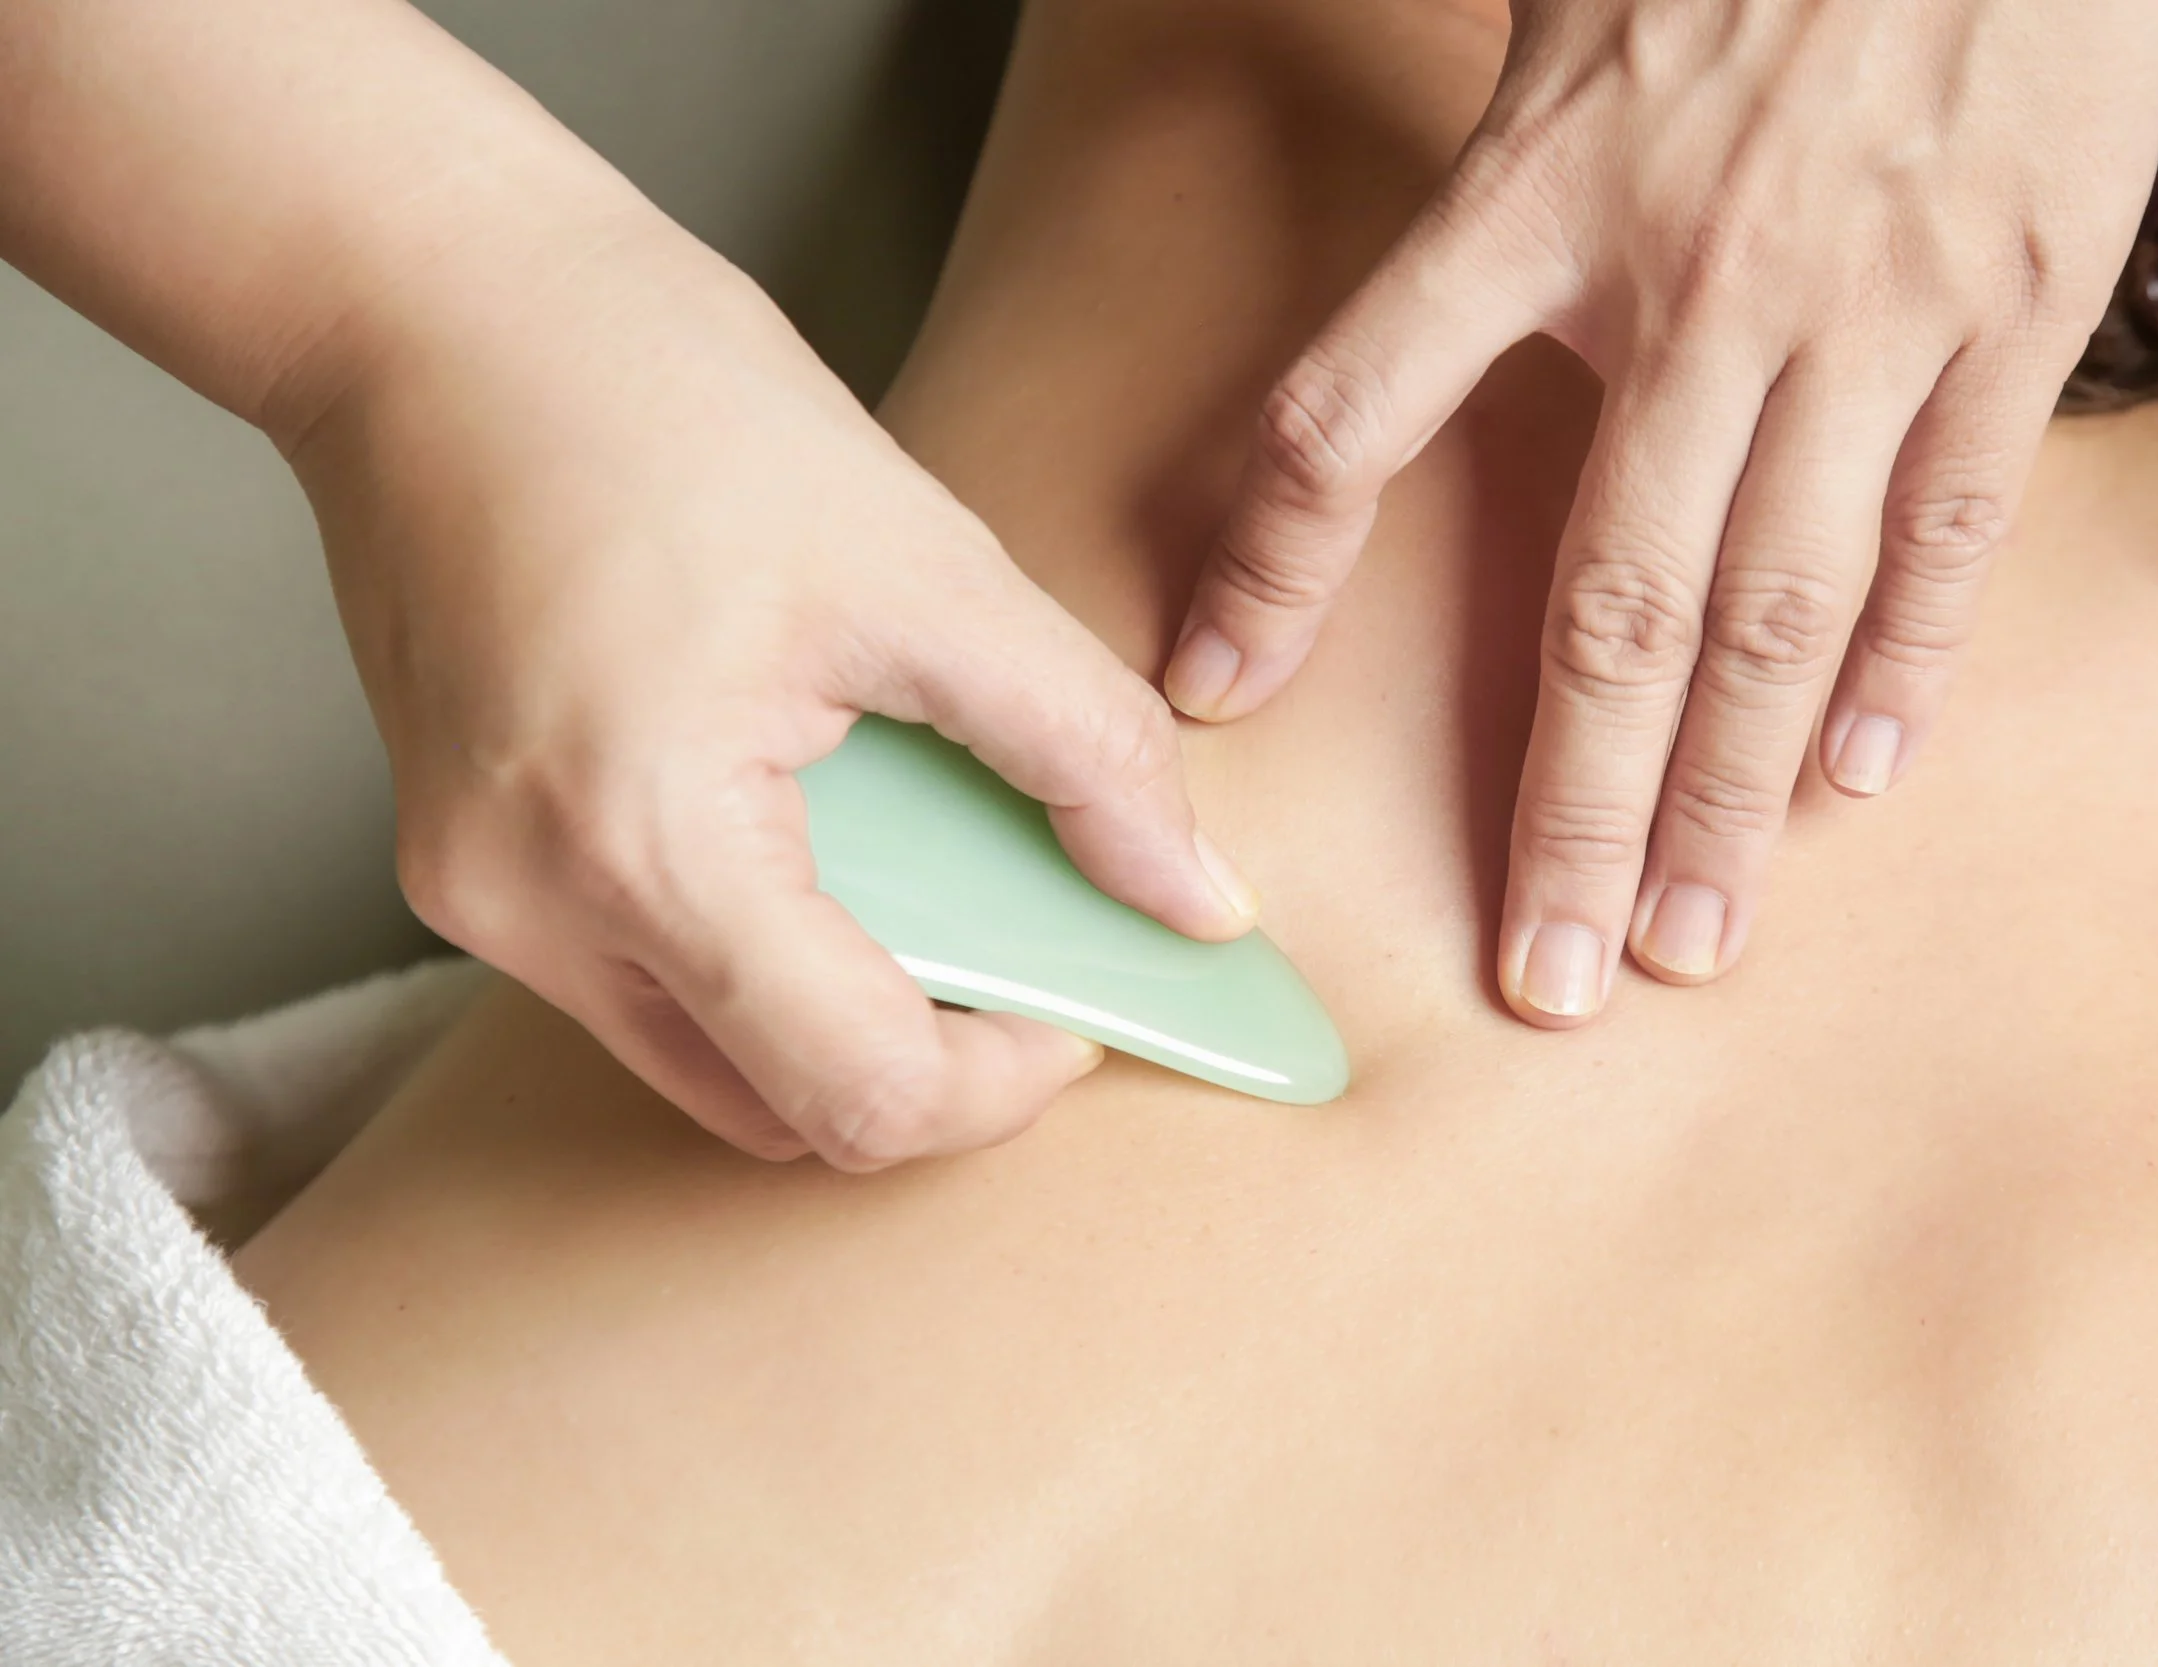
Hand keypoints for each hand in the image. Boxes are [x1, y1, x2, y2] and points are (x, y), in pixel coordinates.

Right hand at [288, 217, 1259, 1167]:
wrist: (434, 302)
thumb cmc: (662, 396)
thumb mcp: (927, 566)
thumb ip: (1087, 751)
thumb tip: (1202, 903)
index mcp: (642, 845)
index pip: (860, 1095)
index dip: (1005, 1082)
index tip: (1079, 1002)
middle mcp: (530, 912)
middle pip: (781, 1109)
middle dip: (928, 1060)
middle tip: (1020, 948)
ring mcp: (475, 898)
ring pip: (709, 1056)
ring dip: (839, 1007)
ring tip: (922, 865)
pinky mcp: (460, 859)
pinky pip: (641, 972)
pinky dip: (755, 947)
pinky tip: (817, 828)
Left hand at [1165, 0, 2157, 1019]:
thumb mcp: (1556, 19)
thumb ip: (1476, 172)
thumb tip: (1393, 302)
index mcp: (1542, 195)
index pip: (1357, 413)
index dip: (1273, 566)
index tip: (1210, 698)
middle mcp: (1696, 281)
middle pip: (1608, 601)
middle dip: (1570, 807)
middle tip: (1543, 971)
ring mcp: (1865, 308)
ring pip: (1777, 606)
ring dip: (1729, 795)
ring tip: (1686, 936)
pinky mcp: (2012, 307)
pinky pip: (1946, 526)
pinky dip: (1905, 665)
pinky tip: (1859, 781)